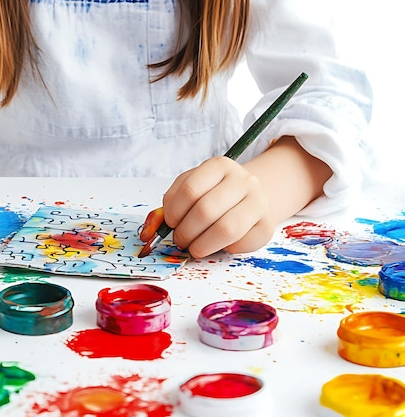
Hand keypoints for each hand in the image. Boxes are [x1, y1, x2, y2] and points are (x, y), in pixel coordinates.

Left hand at [141, 156, 274, 257]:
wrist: (251, 197)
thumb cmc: (214, 194)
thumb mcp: (190, 190)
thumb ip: (169, 206)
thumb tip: (149, 231)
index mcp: (219, 166)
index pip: (190, 190)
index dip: (174, 213)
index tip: (170, 223)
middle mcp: (242, 181)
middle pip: (206, 210)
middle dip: (186, 232)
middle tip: (180, 240)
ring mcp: (258, 202)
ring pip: (225, 229)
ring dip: (202, 245)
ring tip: (194, 248)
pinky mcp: (266, 226)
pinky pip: (240, 243)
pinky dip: (223, 249)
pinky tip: (218, 244)